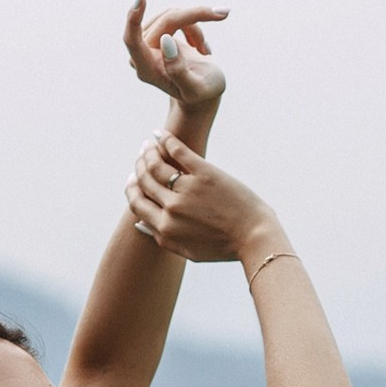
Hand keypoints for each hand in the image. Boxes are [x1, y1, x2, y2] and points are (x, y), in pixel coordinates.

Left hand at [123, 0, 226, 109]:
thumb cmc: (200, 94)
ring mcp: (148, 43)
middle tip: (222, 14)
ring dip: (194, 25)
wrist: (201, 94)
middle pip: (166, 21)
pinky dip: (192, 25)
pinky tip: (198, 46)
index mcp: (147, 70)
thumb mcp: (195, 89)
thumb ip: (178, 70)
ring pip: (171, 15)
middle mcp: (142, 55)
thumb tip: (166, 40)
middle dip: (193, 17)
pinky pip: (174, 15)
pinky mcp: (156, 34)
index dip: (134, 19)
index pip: (132, 40)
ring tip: (203, 50)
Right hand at [124, 133, 282, 264]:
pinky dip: (166, 140)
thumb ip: (162, 239)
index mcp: (165, 228)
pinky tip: (160, 135)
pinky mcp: (205, 173)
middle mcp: (172, 208)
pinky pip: (178, 152)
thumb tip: (139, 224)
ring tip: (148, 146)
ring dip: (148, 152)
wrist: (254, 236)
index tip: (132, 179)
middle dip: (138, 167)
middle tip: (141, 157)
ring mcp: (188, 189)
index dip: (131, 189)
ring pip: (156, 165)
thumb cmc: (222, 247)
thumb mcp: (188, 251)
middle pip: (144, 182)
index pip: (137, 203)